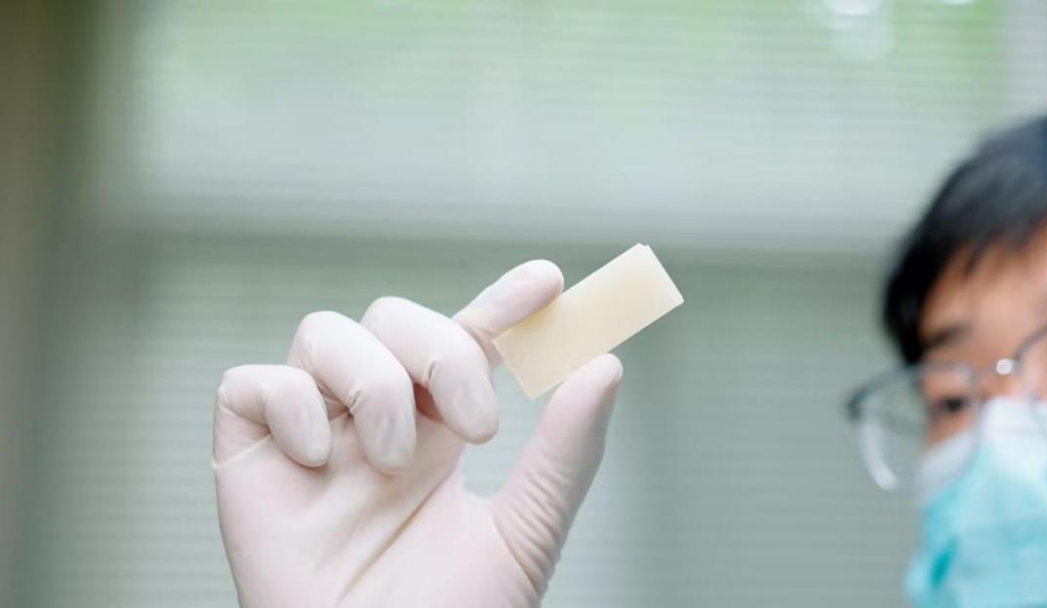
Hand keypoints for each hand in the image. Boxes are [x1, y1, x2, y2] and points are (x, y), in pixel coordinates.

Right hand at [213, 261, 623, 606]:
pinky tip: (320, 463)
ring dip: (373, 384)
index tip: (547, 283)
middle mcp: (373, 422)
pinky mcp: (250, 459)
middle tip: (477, 427)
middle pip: (392, 317)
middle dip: (441, 351)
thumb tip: (605, 366)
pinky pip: (249, 385)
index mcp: (437, 432)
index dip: (501, 303)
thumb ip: (564, 455)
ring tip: (396, 462)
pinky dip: (289, 404)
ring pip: (324, 332)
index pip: (466, 341)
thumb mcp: (523, 536)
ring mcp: (311, 436)